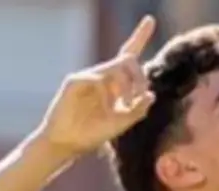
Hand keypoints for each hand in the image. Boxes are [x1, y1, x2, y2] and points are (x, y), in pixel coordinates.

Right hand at [33, 16, 157, 157]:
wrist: (67, 144)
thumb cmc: (92, 134)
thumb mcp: (121, 124)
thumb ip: (137, 110)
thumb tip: (151, 94)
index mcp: (114, 84)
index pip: (128, 55)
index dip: (139, 36)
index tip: (150, 19)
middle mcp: (103, 76)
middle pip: (128, 60)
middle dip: (140, 77)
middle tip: (140, 97)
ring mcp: (89, 77)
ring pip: (116, 68)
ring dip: (127, 86)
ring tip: (125, 105)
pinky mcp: (76, 81)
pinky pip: (97, 78)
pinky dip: (105, 92)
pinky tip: (106, 106)